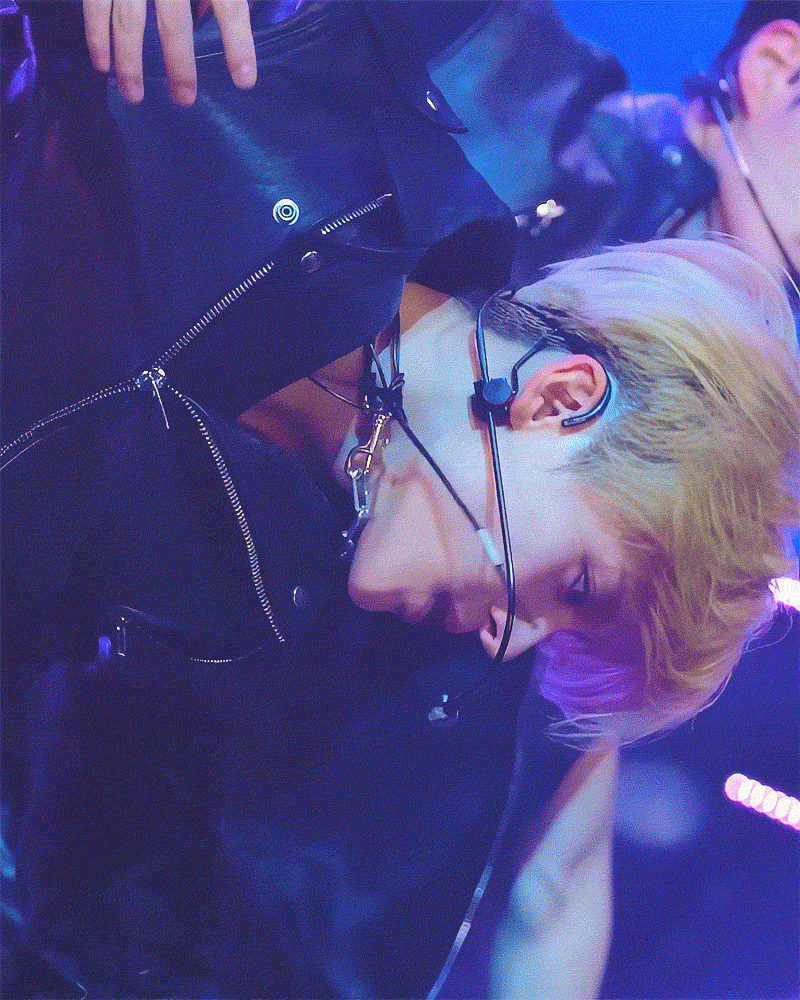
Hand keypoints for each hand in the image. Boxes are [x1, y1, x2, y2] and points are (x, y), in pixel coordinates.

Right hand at [83, 0, 256, 105]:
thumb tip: (209, 12)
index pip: (229, 5)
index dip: (239, 43)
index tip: (245, 80)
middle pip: (173, 21)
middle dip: (179, 65)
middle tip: (184, 100)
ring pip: (128, 20)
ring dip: (130, 63)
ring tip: (134, 97)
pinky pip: (95, 3)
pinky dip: (96, 35)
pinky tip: (101, 64)